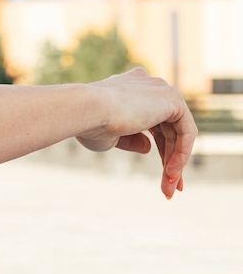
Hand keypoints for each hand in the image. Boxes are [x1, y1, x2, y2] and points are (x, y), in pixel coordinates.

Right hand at [76, 67, 196, 198]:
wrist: (86, 110)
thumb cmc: (89, 125)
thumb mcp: (111, 137)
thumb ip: (132, 139)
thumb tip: (149, 148)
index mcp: (131, 89)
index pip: (153, 122)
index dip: (158, 149)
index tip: (161, 173)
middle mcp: (148, 86)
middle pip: (167, 130)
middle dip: (169, 160)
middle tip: (170, 188)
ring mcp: (161, 89)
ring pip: (178, 133)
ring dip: (175, 163)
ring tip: (169, 188)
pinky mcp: (172, 98)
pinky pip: (186, 131)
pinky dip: (182, 153)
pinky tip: (172, 172)